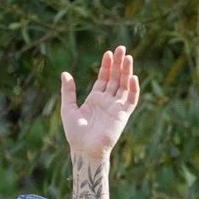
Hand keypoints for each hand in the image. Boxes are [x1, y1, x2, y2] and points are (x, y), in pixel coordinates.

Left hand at [60, 46, 140, 163]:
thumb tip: (65, 73)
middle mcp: (107, 100)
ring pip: (124, 85)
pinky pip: (131, 100)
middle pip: (115, 78)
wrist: (84, 150)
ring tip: (128, 57)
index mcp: (95, 98)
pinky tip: (133, 77)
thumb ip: (68, 91)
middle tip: (122, 48)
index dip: (106, 65)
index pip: (104, 78)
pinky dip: (133, 89)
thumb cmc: (75, 133)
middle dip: (119, 63)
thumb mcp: (68, 109)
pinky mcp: (123, 115)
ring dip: (127, 72)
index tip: (108, 53)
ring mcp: (116, 107)